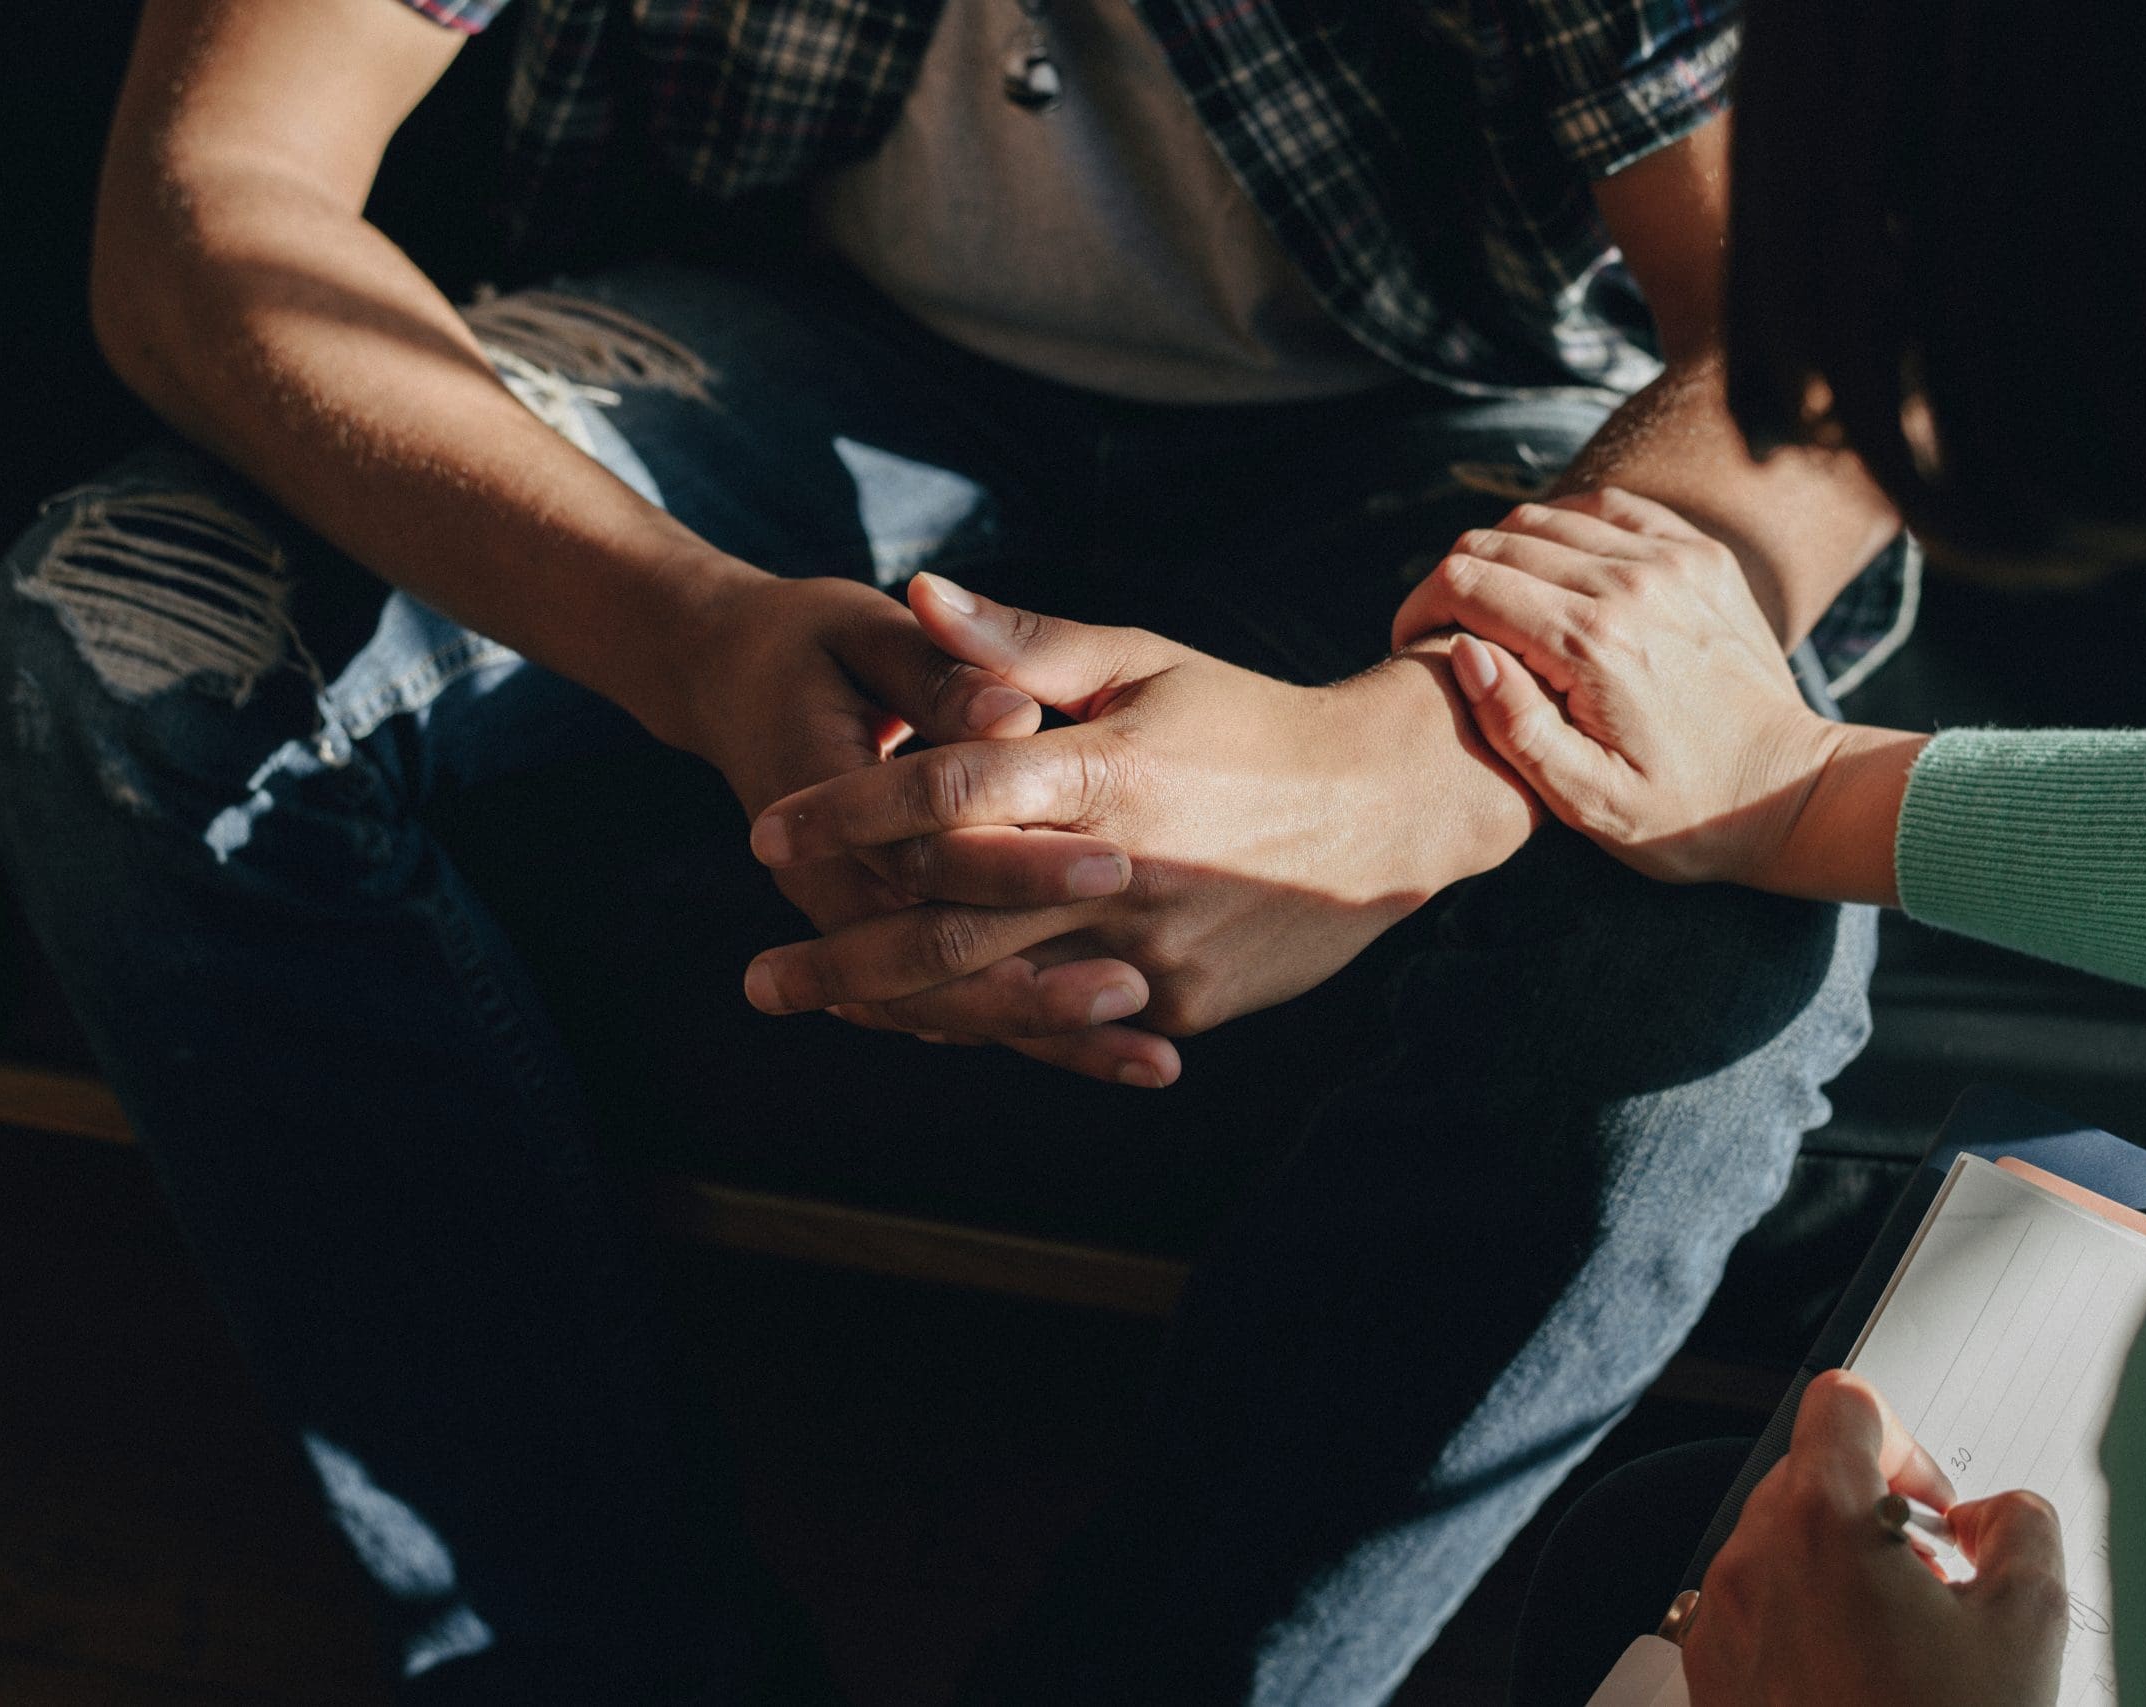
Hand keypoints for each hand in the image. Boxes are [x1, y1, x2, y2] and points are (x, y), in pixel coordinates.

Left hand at [739, 574, 1519, 1082]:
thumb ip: (1022, 646)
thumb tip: (918, 593)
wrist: (1388, 808)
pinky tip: (922, 1028)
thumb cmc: (1247, 720)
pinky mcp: (1182, 1003)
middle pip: (951, 923)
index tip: (764, 829)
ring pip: (1000, 992)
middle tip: (757, 978)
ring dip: (898, 1009)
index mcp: (1104, 770)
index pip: (948, 795)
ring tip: (820, 1007)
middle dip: (843, 956)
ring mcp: (1153, 948)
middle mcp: (1122, 867)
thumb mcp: (1142, 662)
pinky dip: (993, 1027)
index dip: (847, 811)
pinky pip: (1067, 1024)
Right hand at [1392, 489, 1876, 889]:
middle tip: (1446, 631)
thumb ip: (1515, 727)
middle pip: (1499, 541)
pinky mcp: (1699, 554)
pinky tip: (1557, 576)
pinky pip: (1608, 508)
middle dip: (1453, 581)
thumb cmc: (1682, 815)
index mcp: (1591, 644)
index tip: (1412, 645)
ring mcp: (1671, 559)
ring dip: (1506, 555)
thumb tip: (1465, 651)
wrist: (1790, 791)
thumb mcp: (1586, 801)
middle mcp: (1630, 583)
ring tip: (1499, 609)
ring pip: (1547, 517)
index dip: (1420, 608)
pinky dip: (1566, 529)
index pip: (1467, 583)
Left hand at [1680, 1370, 2068, 1706]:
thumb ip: (2022, 1527)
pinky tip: (1861, 1679)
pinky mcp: (1709, 1671)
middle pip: (1811, 1475)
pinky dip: (1804, 1621)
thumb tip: (1996, 1514)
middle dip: (1879, 1516)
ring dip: (1842, 1570)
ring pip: (1781, 1544)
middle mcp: (1753, 1556)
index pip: (1844, 1402)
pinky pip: (1755, 1608)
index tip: (1936, 1502)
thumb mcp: (2028, 1624)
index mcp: (1823, 1519)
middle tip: (1937, 1584)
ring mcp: (1721, 1616)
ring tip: (1903, 1643)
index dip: (1905, 1437)